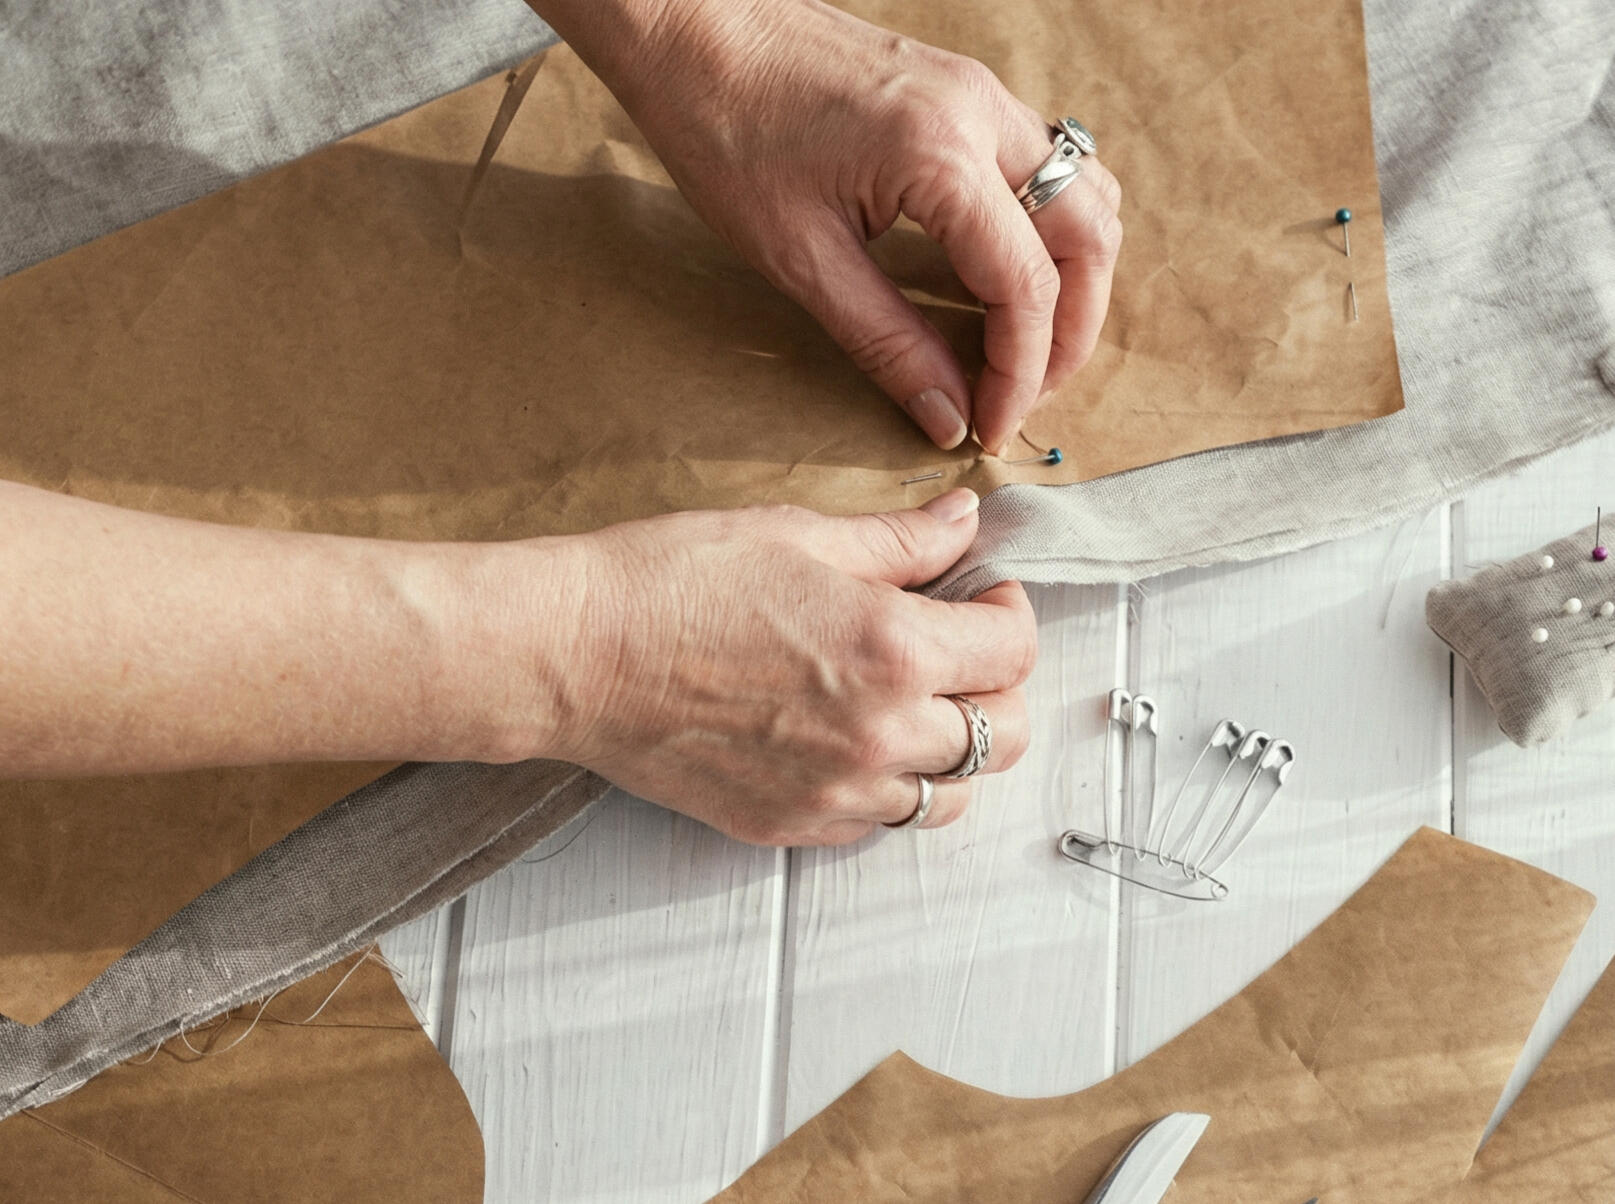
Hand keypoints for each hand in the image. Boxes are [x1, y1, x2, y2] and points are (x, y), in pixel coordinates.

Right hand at [539, 489, 1035, 845]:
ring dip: (952, 749)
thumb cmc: (673, 582)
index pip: (1013, 649)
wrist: (575, 654)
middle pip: (1006, 736)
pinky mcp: (788, 823)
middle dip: (1001, 687)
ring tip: (912, 705)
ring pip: (952, 796)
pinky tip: (852, 742)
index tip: (983, 594)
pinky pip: (877, 823)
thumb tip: (963, 521)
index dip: (1010, 611)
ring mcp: (834, 790)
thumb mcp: (797, 534)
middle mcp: (879, 734)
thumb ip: (897, 540)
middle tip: (962, 652)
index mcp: (892, 649)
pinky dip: (887, 788)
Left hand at [555, 0, 1123, 453]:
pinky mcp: (966, 91)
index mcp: (942, 157)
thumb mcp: (800, 257)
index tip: (992, 426)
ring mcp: (982, 93)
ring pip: (1085, 194)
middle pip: (1088, 237)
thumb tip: (947, 417)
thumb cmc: (726, 128)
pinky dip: (1049, 231)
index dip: (1021, 373)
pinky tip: (1003, 276)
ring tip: (1026, 345)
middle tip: (1026, 395)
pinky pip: (1049, 166)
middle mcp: (983, 115)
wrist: (692, 28)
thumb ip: (886, 343)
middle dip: (1071, 331)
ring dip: (1072, 277)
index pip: (1028, 287)